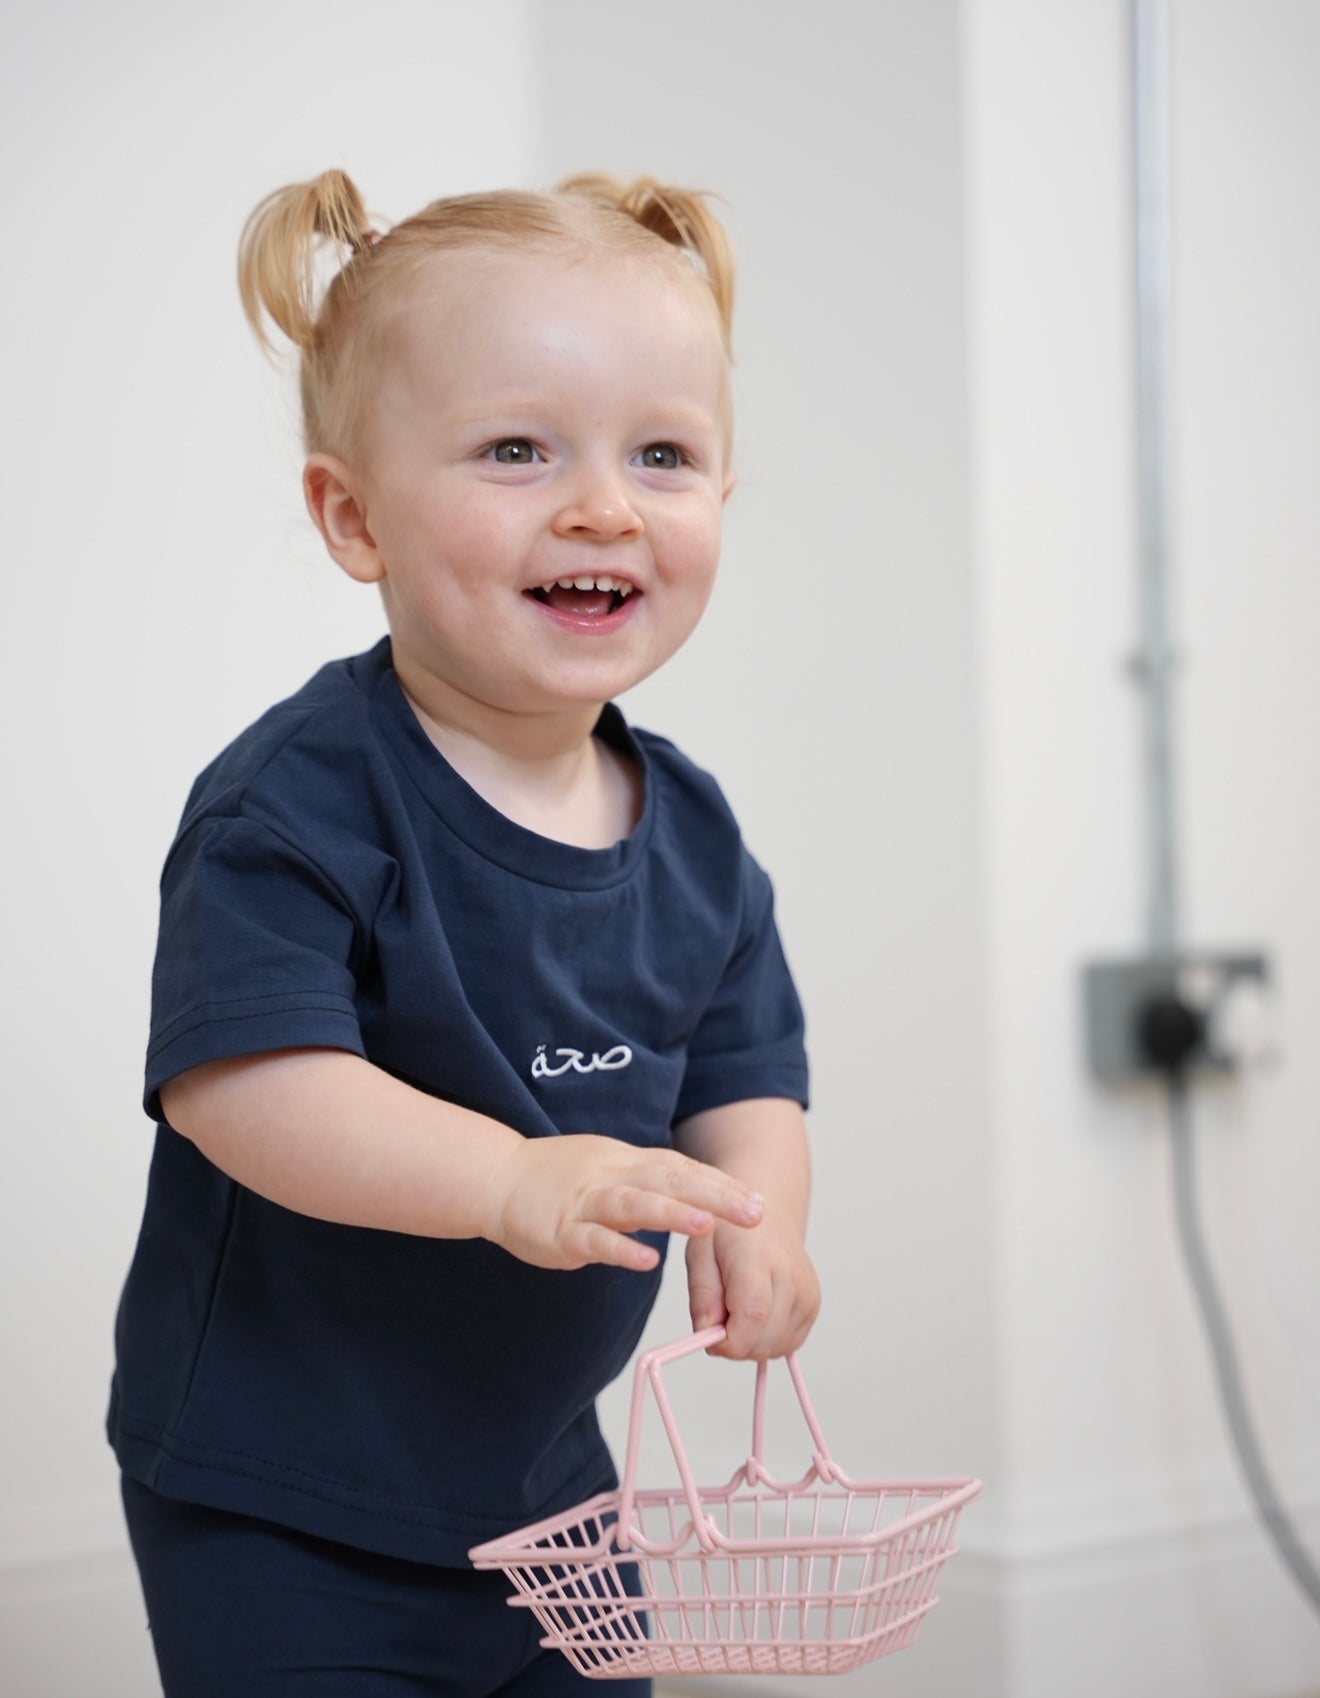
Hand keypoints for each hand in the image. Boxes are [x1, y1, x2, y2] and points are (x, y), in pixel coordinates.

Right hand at [489, 1134, 764, 1272]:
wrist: (497, 1178)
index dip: (720, 1184)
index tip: (757, 1200)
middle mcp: (612, 1176)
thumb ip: (649, 1179)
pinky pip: (593, 1240)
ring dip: (671, 1215)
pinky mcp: (561, 1232)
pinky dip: (619, 1249)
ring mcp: (586, 1203)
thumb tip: (698, 1194)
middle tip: (754, 1212)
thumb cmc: (557, 1177)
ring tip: (706, 1227)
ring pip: (634, 1204)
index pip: (682, 1169)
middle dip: (714, 1197)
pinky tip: (645, 1261)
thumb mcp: (609, 1167)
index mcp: (627, 1162)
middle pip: (669, 1181)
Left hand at [685, 1210, 819, 1360]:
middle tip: (719, 1316)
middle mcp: (792, 1279)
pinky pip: (786, 1345)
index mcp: (760, 1259)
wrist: (767, 1217)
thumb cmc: (730, 1232)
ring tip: (737, 1310)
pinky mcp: (813, 1307)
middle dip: (733, 1344)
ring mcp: (807, 1295)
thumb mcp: (699, 1252)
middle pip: (762, 1341)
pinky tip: (755, 1315)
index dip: (726, 1340)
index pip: (752, 1316)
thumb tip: (709, 1335)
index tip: (708, 1334)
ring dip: (749, 1344)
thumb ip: (702, 1295)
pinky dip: (765, 1340)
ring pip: (774, 1349)